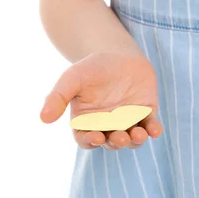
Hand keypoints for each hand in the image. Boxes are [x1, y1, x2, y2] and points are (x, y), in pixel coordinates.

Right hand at [40, 50, 161, 149]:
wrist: (119, 55)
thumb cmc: (92, 68)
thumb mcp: (72, 79)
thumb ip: (58, 97)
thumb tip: (43, 118)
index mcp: (87, 123)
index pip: (86, 140)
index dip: (90, 141)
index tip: (96, 136)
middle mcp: (108, 127)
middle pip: (111, 143)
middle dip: (116, 142)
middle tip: (119, 136)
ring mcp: (129, 123)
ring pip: (132, 139)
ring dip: (135, 140)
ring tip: (138, 134)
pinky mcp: (147, 115)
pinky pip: (150, 127)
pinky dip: (153, 130)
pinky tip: (155, 130)